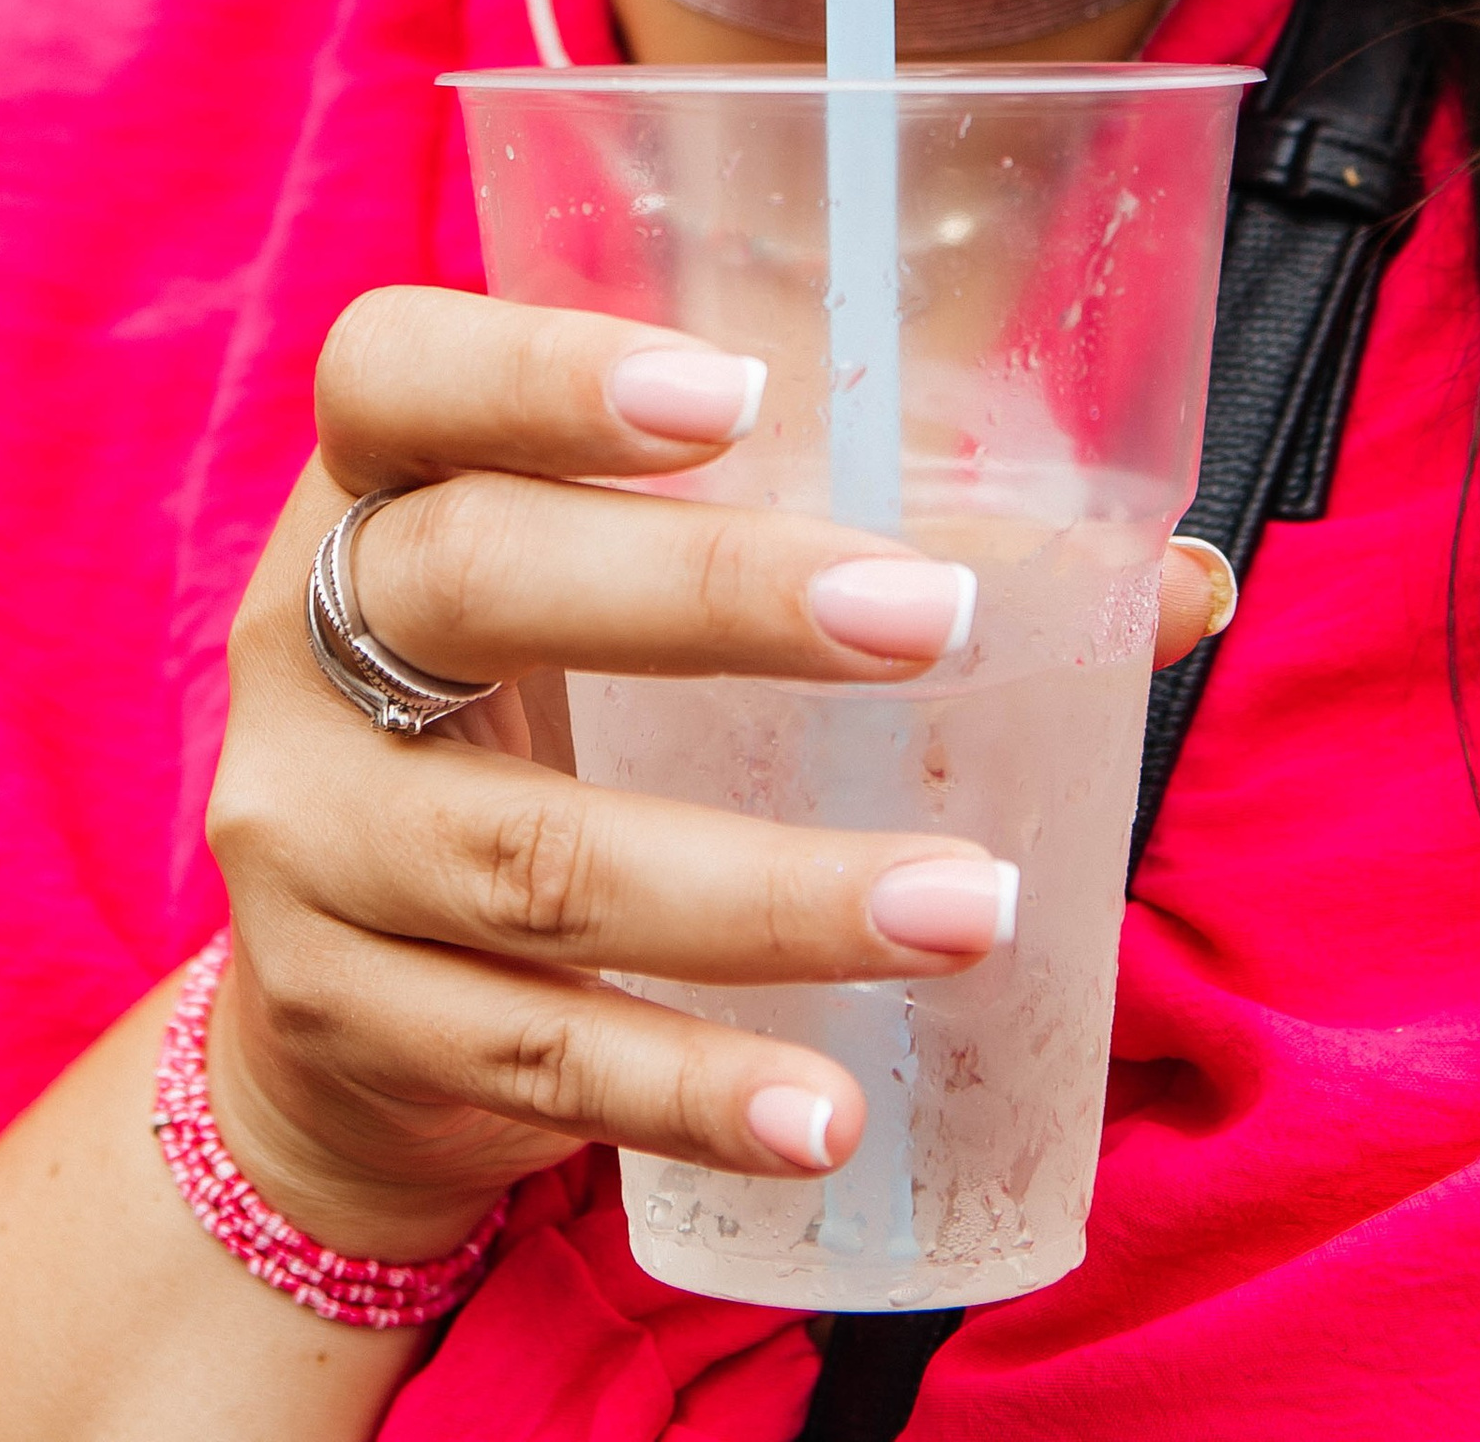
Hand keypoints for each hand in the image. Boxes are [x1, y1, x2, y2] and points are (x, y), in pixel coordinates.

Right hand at [202, 288, 1230, 1258]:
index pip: (395, 370)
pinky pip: (532, 1055)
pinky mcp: (347, 1018)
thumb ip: (870, 554)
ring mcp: (309, 840)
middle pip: (476, 580)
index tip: (735, 389)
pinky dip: (694, 1084)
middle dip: (715, 593)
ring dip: (768, 887)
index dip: (544, 368)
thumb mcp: (635, 608)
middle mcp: (305, 640)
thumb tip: (1175, 583)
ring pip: (530, 854)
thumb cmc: (551, 716)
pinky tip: (833, 1110)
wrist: (334, 1007)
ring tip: (970, 907)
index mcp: (373, 485)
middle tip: (933, 621)